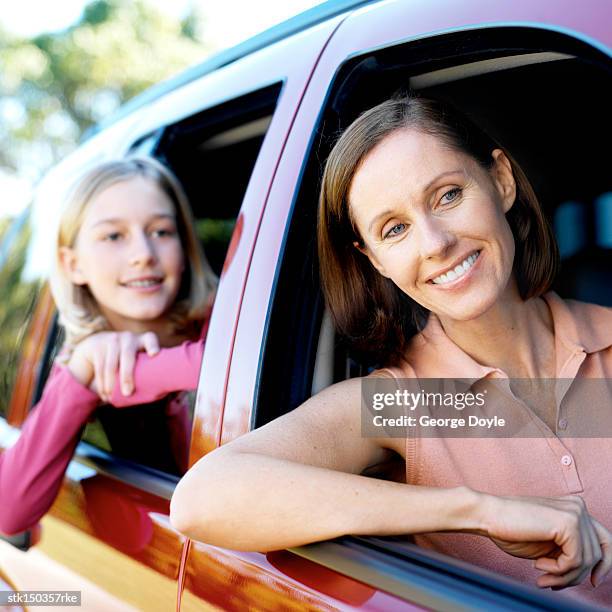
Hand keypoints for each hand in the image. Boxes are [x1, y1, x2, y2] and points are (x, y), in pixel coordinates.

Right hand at [68, 331, 159, 401]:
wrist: (98, 343)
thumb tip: (161, 392)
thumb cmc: (127, 358)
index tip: (154, 354)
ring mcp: (112, 340)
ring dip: (110, 384)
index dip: (153, 346)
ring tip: (111, 399)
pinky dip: (101, 383)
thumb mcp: (138, 357)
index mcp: (143, 340)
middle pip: (128, 355)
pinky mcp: (98, 347)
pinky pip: (100, 368)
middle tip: (128, 393)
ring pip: (111, 365)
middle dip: (127, 375)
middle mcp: (128, 338)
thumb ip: (148, 369)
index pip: (150, 339)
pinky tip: (104, 394)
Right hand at [482, 493, 611, 588]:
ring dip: (564, 576)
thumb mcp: (549, 543)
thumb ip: (569, 549)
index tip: (593, 582)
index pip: (606, 540)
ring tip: (542, 576)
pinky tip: (538, 564)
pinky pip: (575, 560)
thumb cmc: (511, 529)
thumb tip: (592, 574)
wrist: (488, 515)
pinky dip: (558, 570)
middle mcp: (578, 507)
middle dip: (577, 576)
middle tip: (554, 584)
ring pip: (587, 560)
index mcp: (574, 509)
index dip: (604, 565)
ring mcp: (575, 512)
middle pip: (599, 554)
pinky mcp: (568, 522)